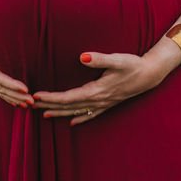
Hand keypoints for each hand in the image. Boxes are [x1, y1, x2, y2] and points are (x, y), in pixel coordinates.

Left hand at [31, 51, 168, 125]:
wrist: (150, 74)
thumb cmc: (133, 64)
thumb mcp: (117, 59)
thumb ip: (99, 59)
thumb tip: (81, 57)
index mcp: (96, 91)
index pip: (68, 97)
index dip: (51, 97)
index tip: (36, 96)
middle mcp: (98, 100)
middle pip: (68, 106)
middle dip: (49, 106)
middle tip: (30, 106)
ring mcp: (103, 104)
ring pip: (76, 112)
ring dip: (60, 113)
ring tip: (44, 115)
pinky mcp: (108, 103)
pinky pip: (90, 115)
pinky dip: (79, 119)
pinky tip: (72, 123)